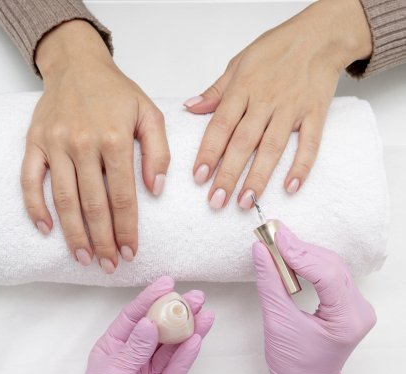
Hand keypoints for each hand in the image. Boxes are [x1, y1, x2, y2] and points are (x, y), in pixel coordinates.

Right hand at [21, 20, 169, 272]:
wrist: (78, 65)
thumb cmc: (117, 93)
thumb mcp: (150, 114)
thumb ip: (158, 152)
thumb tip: (156, 190)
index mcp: (114, 138)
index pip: (122, 196)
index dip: (127, 228)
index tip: (131, 251)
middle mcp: (82, 144)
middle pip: (93, 205)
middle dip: (103, 240)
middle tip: (109, 265)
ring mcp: (55, 144)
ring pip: (64, 199)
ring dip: (74, 233)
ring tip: (85, 258)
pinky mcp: (35, 143)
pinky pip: (30, 180)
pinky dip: (36, 207)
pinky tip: (47, 229)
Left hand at [23, 276, 213, 373]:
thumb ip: (133, 351)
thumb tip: (149, 323)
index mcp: (113, 347)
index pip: (133, 317)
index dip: (150, 299)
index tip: (168, 283)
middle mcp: (133, 357)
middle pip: (158, 330)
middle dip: (176, 312)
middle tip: (196, 297)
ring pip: (172, 348)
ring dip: (188, 330)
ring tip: (205, 313)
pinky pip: (176, 371)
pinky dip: (187, 356)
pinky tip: (197, 339)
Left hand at [185, 0, 371, 208]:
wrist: (319, 36)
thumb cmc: (276, 49)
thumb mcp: (239, 62)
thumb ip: (216, 90)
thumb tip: (191, 109)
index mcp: (243, 88)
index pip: (221, 125)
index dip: (208, 152)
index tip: (198, 176)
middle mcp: (266, 101)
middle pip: (243, 142)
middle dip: (228, 174)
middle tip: (217, 201)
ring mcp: (292, 109)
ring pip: (272, 148)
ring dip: (258, 177)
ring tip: (245, 202)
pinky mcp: (315, 115)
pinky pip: (309, 144)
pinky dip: (301, 167)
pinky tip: (289, 188)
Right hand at [252, 224, 375, 373]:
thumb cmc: (293, 364)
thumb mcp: (277, 322)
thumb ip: (270, 283)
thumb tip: (261, 250)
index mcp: (348, 319)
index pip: (327, 275)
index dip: (300, 254)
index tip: (276, 238)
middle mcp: (359, 309)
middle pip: (331, 265)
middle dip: (300, 249)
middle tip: (273, 235)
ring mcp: (357, 306)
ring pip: (332, 266)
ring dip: (304, 253)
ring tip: (277, 244)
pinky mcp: (348, 303)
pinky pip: (331, 273)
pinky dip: (309, 263)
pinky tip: (291, 257)